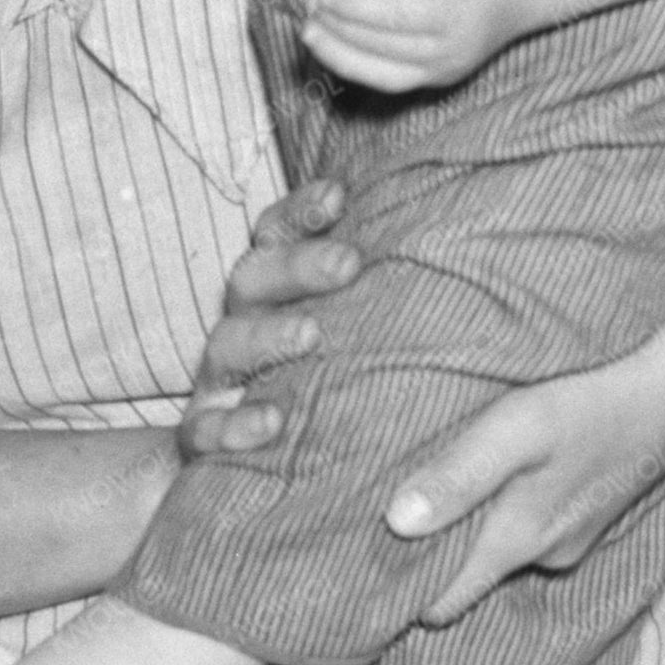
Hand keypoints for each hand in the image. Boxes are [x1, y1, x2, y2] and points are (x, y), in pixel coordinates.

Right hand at [176, 178, 356, 461]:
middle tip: (347, 263)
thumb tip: (461, 240)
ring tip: (311, 335)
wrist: (252, 469)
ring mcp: (219, 380)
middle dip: (297, 266)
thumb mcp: (352, 329)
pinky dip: (233, 425)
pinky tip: (272, 424)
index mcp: (270, 292)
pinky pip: (205, 429)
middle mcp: (241, 326)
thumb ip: (379, 292)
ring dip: (268, 337)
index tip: (338, 195)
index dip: (301, 213)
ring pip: (227, 346)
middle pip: (251, 279)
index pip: (274, 235)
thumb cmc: (329, 381)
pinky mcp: (204, 435)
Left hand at [299, 0, 534, 94]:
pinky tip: (330, 48)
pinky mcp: (435, 81)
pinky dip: (356, 68)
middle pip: (382, 45)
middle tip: (308, 5)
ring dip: (339, 56)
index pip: (393, 15)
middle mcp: (448, 52)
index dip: (352, 7)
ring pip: (382, 74)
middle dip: (339, 27)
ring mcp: (442, 72)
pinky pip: (389, 82)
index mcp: (453, 14)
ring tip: (308, 32)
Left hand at [381, 350, 664, 621]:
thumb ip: (457, 477)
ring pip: (496, 557)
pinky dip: (505, 518)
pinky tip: (500, 483)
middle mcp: (539, 558)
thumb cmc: (586, 409)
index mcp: (514, 543)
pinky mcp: (582, 526)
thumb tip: (396, 523)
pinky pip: (526, 535)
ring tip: (436, 497)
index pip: (441, 606)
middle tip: (385, 530)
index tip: (365, 571)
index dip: (402, 595)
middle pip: (465, 583)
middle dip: (428, 564)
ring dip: (469, 534)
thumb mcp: (513, 430)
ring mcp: (565, 546)